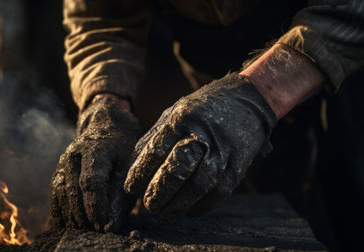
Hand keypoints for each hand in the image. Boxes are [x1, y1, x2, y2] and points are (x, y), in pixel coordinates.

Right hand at [51, 96, 138, 231]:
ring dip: (72, 216)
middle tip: (95, 231)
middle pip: (73, 189)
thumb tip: (112, 226)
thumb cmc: (122, 147)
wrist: (106, 125)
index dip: (96, 205)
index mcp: (94, 149)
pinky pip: (56, 194)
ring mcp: (63, 162)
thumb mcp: (128, 166)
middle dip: (83, 214)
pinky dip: (61, 211)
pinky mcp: (59, 171)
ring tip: (85, 230)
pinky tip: (68, 225)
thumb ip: (121, 194)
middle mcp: (74, 154)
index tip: (103, 225)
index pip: (91, 180)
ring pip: (61, 193)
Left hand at [124, 73, 276, 217]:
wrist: (247, 99)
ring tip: (164, 213)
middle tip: (148, 205)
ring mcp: (223, 150)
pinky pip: (220, 191)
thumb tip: (132, 168)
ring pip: (200, 184)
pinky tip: (189, 211)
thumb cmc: (200, 111)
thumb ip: (154, 138)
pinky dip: (203, 205)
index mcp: (181, 119)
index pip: (155, 151)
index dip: (140, 173)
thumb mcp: (174, 113)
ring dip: (179, 204)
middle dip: (159, 192)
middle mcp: (202, 134)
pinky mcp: (239, 163)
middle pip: (178, 169)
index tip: (130, 189)